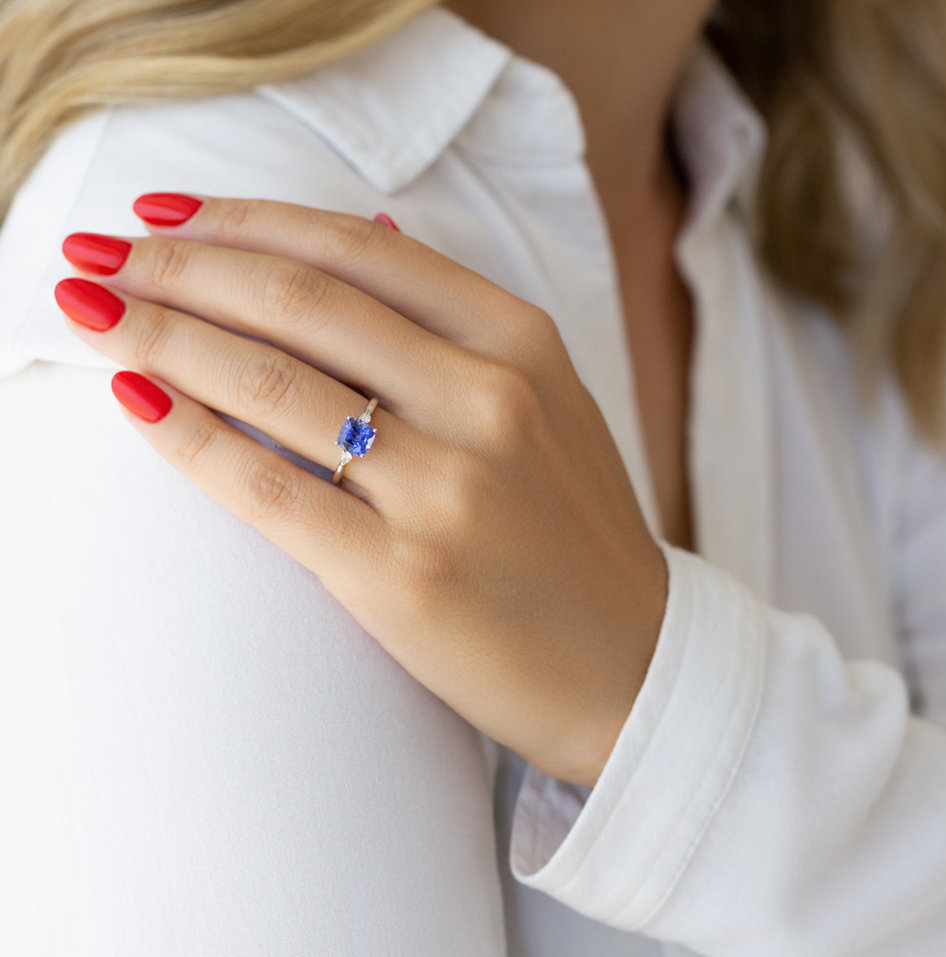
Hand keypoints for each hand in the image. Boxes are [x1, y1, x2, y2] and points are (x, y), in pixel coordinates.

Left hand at [56, 195, 667, 787]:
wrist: (630, 664)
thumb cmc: (576, 533)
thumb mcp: (549, 401)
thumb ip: (458, 320)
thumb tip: (364, 227)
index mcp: (523, 345)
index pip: (358, 249)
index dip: (246, 220)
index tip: (165, 216)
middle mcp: (488, 400)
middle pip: (301, 302)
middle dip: (179, 267)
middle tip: (97, 256)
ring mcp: (449, 489)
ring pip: (272, 383)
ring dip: (161, 337)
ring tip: (91, 315)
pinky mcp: (404, 576)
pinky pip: (269, 488)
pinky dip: (189, 437)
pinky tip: (135, 401)